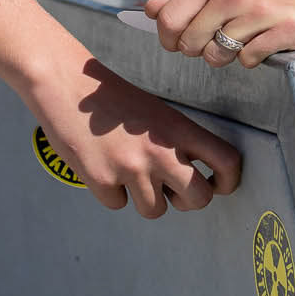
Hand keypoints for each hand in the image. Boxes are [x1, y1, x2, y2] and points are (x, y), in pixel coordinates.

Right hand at [34, 58, 241, 218]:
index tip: (219, 186)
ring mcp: (131, 168)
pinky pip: (117, 204)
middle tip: (172, 191)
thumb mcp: (156, 113)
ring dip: (144, 198)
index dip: (228, 181)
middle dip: (186, 201)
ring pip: (155, 210)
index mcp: (178, 129)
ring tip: (127, 170)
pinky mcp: (102, 180)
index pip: (226, 161)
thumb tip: (189, 180)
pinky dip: (111, 192)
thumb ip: (177, 143)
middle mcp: (160, 151)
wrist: (66, 85)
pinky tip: (102, 166)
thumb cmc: (110, 101)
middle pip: (198, 199)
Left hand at [145, 0, 294, 67]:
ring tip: (240, 40)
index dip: (169, 38)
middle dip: (197, 50)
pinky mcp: (285, 29)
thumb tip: (149, 10)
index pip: (168, 20)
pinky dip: (251, 59)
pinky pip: (248, 60)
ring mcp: (261, 11)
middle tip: (214, 41)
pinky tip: (261, 43)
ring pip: (217, 55)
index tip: (179, 41)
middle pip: (190, 43)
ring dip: (225, 56)